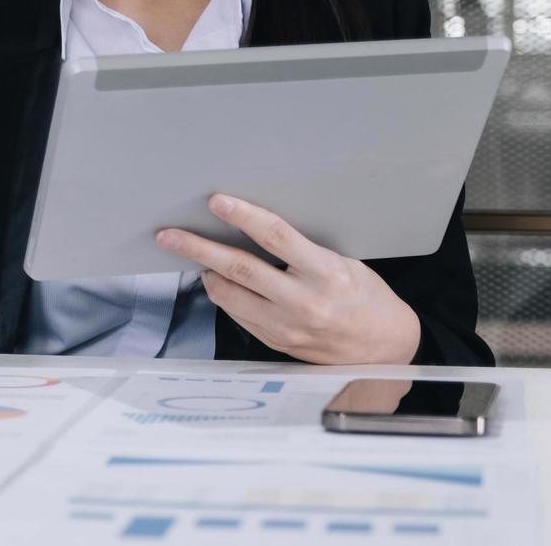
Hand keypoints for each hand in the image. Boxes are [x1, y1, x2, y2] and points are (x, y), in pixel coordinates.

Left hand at [155, 194, 421, 364]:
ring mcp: (286, 327)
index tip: (216, 201)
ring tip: (191, 253)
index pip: (277, 238)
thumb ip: (302, 252)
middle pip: (239, 269)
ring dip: (206, 272)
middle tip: (167, 235)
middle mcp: (303, 303)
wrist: (383, 350)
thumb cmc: (365, 297)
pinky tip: (218, 280)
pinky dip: (223, 294)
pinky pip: (237, 314)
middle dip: (198, 249)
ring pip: (228, 295)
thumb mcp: (343, 263)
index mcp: (326, 274)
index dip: (244, 216)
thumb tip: (255, 228)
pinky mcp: (275, 343)